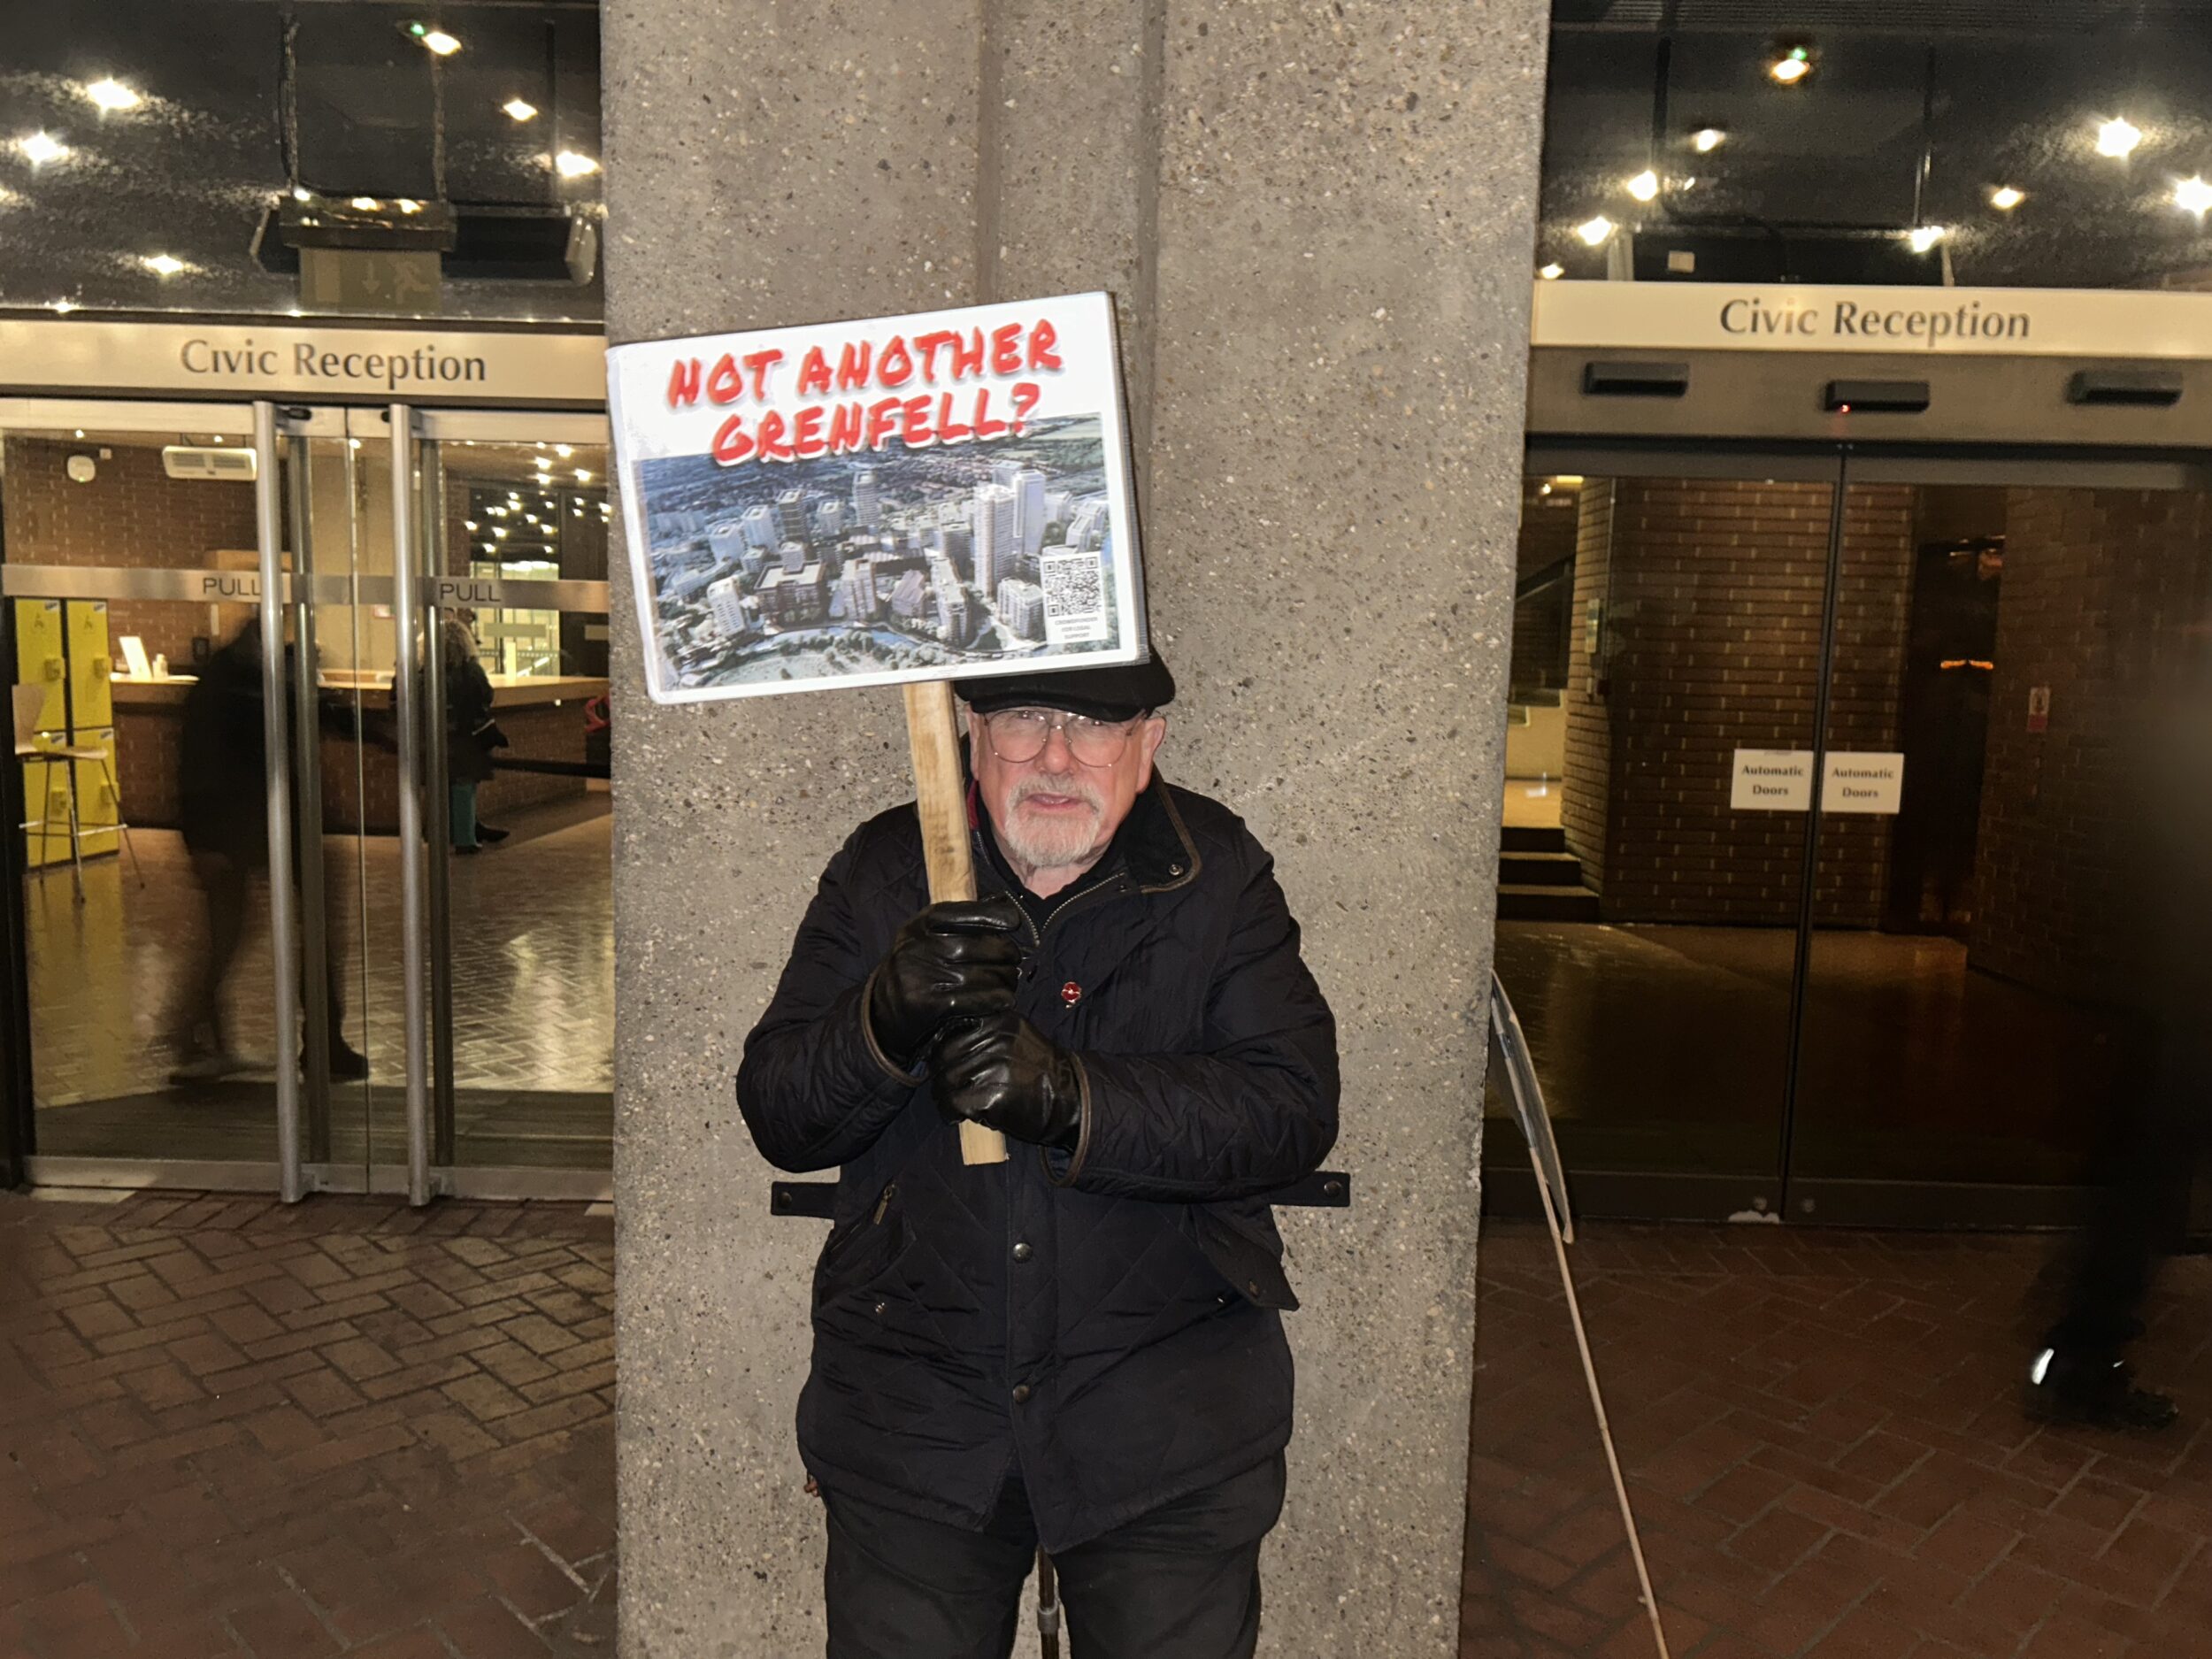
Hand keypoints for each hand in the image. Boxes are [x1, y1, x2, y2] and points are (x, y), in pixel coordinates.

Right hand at [866, 896, 1023, 1068]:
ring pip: (978, 974)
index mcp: (919, 925)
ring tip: (1011, 981)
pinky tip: (1005, 1000)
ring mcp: (920, 976)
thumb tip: (1004, 906)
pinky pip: (971, 1000)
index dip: (990, 915)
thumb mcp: (927, 937)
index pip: (960, 913)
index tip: (1013, 922)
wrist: (884, 1010)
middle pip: (976, 946)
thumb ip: (960, 922)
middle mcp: (917, 946)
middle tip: (1014, 960)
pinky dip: (994, 1000)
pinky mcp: (925, 1004)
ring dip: (1004, 979)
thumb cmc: (919, 967)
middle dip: (1004, 953)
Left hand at [931, 1014, 1082, 1149]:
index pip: (951, 1030)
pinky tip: (960, 1116)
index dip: (943, 1050)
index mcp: (999, 1020)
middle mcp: (995, 1038)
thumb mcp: (1016, 1037)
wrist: (1069, 1099)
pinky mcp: (991, 1095)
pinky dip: (952, 1113)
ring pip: (946, 1080)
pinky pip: (954, 1103)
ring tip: (955, 1105)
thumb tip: (943, 1042)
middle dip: (942, 1075)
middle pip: (944, 1055)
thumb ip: (985, 1033)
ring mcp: (993, 1066)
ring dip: (945, 1096)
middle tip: (948, 1090)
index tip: (946, 1063)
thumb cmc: (1039, 1071)